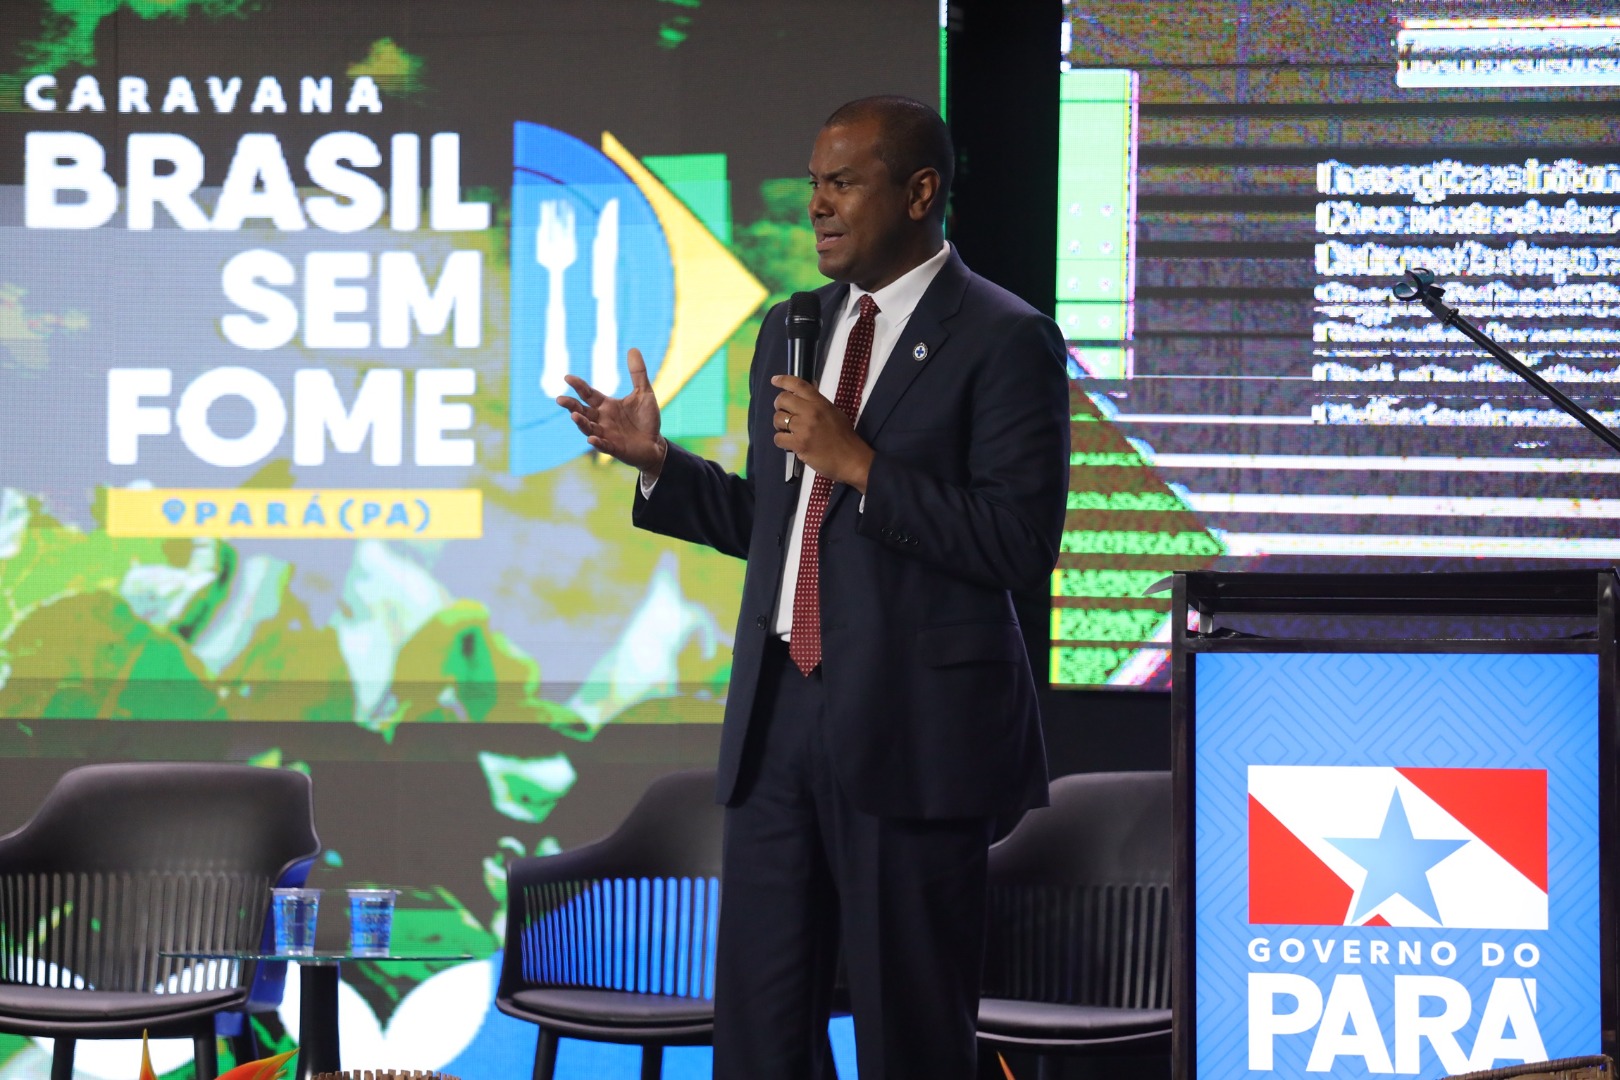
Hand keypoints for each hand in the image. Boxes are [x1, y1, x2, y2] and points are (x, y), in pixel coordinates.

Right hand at [556, 348, 666, 474]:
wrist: (655, 443)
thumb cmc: (646, 419)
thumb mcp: (644, 393)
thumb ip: (637, 373)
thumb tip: (633, 348)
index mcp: (606, 405)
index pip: (588, 394)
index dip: (578, 386)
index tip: (567, 377)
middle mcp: (601, 419)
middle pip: (582, 411)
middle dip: (571, 406)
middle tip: (559, 399)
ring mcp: (606, 435)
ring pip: (588, 428)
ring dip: (581, 422)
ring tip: (574, 415)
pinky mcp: (614, 448)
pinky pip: (603, 446)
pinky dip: (597, 442)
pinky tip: (592, 439)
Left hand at [770, 375, 874, 492]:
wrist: (852, 459)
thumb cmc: (844, 437)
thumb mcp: (834, 412)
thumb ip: (818, 404)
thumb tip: (804, 395)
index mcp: (820, 402)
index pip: (798, 385)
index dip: (783, 380)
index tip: (775, 381)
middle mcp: (811, 412)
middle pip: (782, 399)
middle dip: (779, 406)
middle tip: (784, 413)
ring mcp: (804, 428)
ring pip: (778, 419)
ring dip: (780, 425)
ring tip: (788, 431)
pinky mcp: (799, 444)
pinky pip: (778, 438)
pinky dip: (781, 441)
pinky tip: (790, 443)